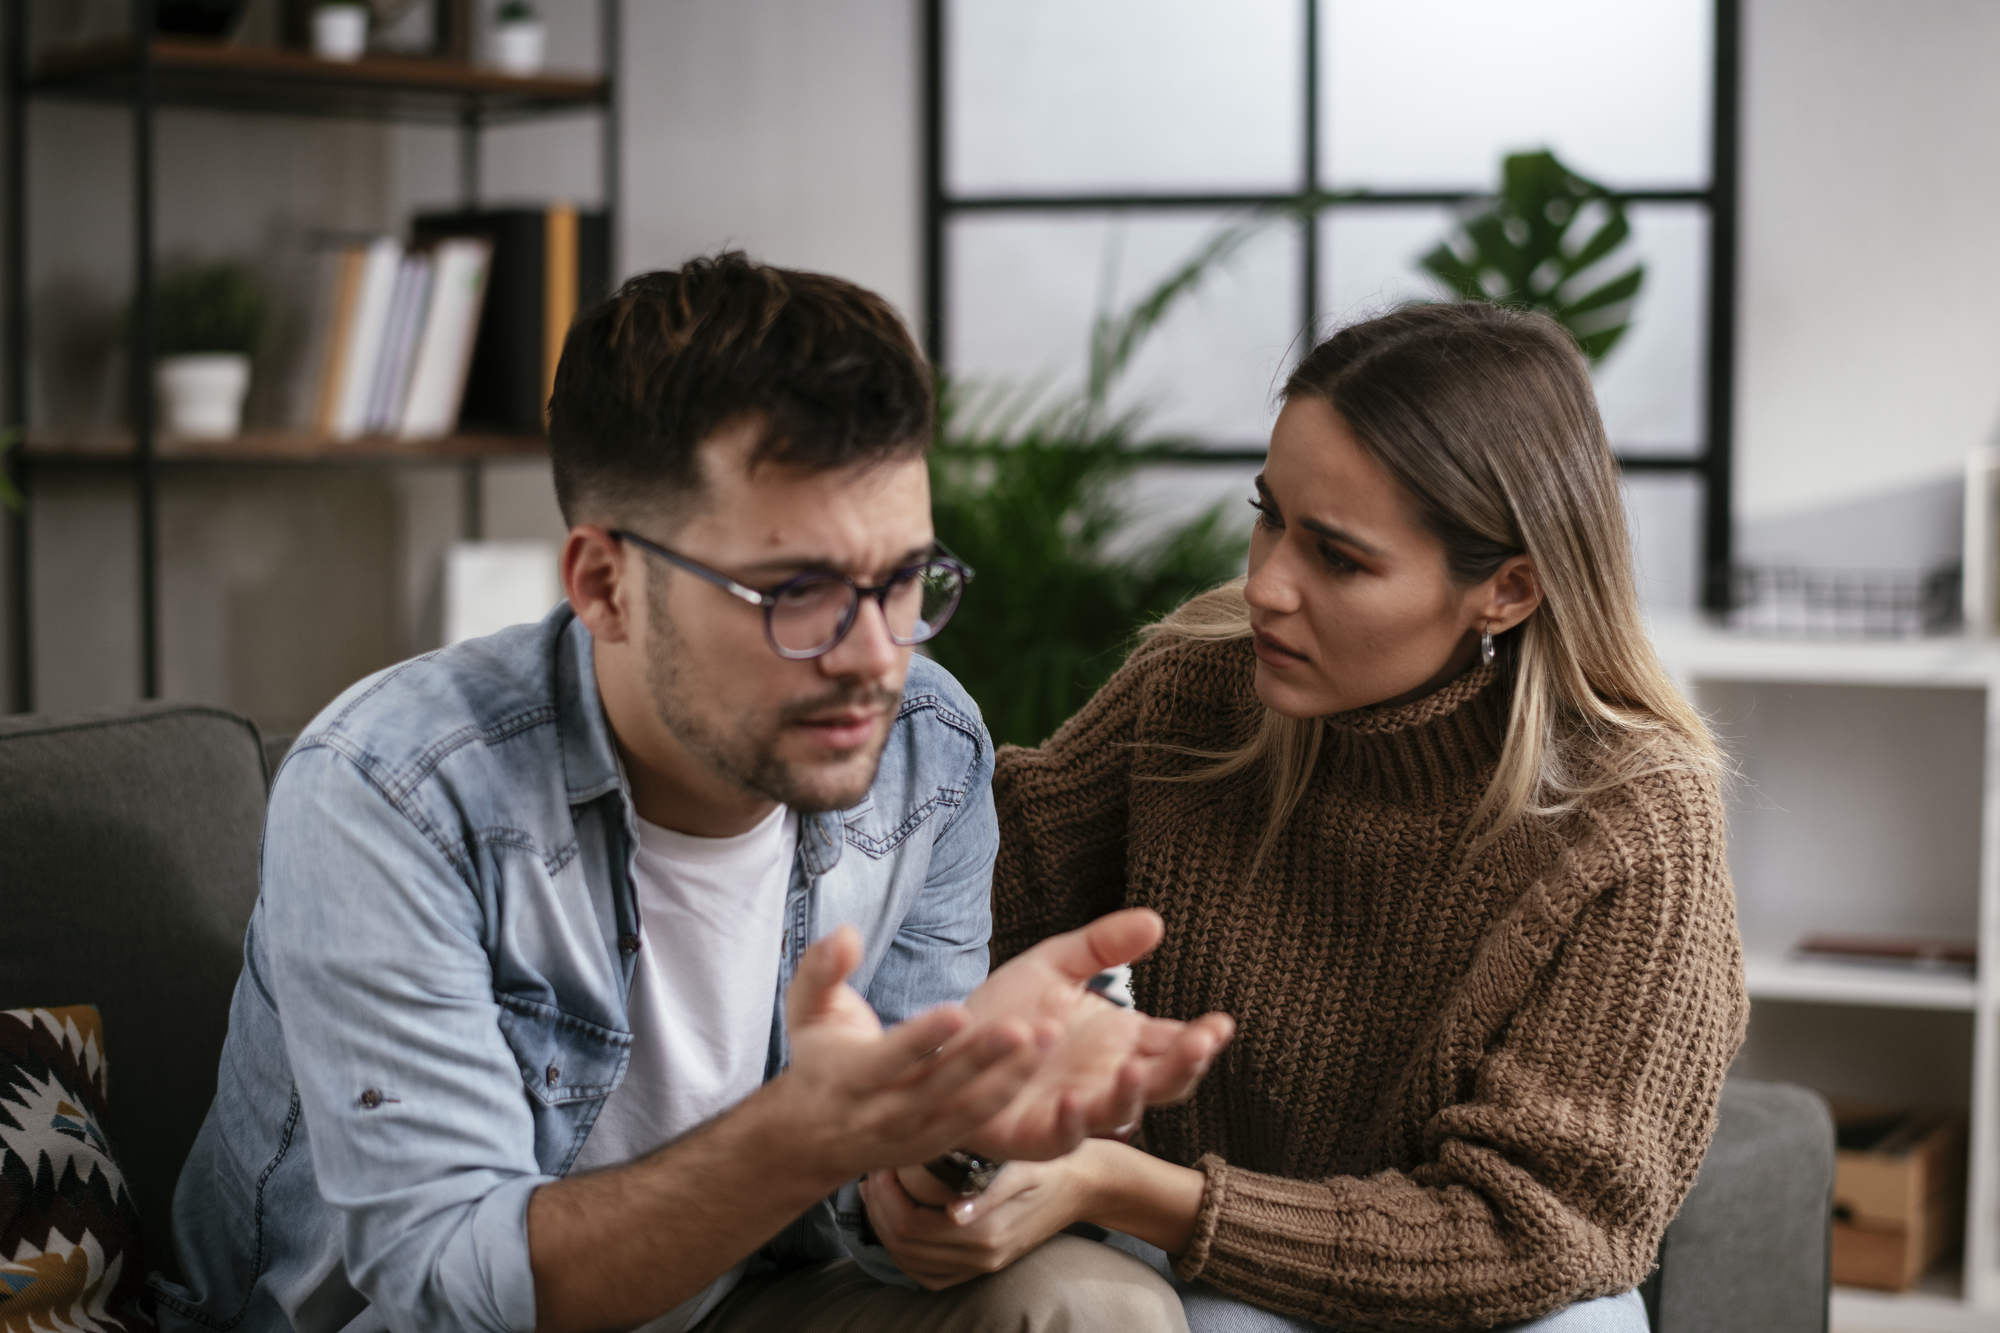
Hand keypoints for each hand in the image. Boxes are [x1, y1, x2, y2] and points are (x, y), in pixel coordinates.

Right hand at [773, 925, 1052, 1182]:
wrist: (813, 1137)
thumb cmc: (818, 1057)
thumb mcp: (807, 1010)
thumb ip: (822, 969)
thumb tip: (847, 933)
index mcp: (852, 1077)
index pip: (890, 1059)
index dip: (923, 1038)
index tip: (959, 1011)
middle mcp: (883, 1113)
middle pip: (937, 1087)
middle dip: (980, 1058)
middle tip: (1021, 1027)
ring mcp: (913, 1134)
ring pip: (966, 1109)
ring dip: (1009, 1078)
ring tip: (1046, 1040)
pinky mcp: (936, 1144)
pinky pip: (976, 1124)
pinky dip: (1008, 1097)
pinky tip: (1038, 1063)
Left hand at [860, 1152, 1098, 1289]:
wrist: (1084, 1183)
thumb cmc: (1050, 1163)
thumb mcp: (1020, 1166)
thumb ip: (986, 1191)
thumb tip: (953, 1212)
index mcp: (986, 1232)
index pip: (910, 1226)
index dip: (885, 1196)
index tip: (882, 1162)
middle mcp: (981, 1257)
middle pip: (904, 1246)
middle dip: (879, 1208)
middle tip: (874, 1171)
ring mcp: (981, 1265)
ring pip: (910, 1262)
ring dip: (886, 1226)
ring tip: (879, 1190)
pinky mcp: (982, 1265)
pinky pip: (929, 1274)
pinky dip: (904, 1250)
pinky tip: (897, 1219)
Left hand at [959, 909, 1235, 1159]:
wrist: (945, 1045)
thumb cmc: (1006, 1011)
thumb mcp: (1054, 965)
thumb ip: (1102, 945)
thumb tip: (1156, 920)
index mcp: (1118, 1042)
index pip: (1173, 1043)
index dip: (1201, 1038)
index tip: (1221, 1023)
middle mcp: (1103, 1080)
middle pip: (1161, 1083)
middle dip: (1185, 1065)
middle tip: (1202, 1041)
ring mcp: (1072, 1110)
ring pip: (1117, 1114)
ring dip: (1130, 1093)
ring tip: (1135, 1064)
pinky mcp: (1029, 1134)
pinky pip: (1058, 1138)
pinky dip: (1071, 1123)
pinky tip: (1075, 1100)